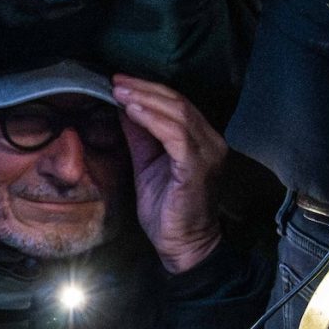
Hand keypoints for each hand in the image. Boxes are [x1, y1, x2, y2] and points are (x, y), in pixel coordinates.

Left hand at [115, 76, 226, 272]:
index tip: (121, 82)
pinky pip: (176, 135)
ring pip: (178, 113)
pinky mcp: (198, 167)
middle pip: (178, 102)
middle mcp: (211, 141)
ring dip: (146, 100)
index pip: (177, 103)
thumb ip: (141, 137)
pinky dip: (153, 120)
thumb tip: (125, 108)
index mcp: (202, 139)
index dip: (149, 89)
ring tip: (121, 92)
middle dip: (144, 89)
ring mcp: (208, 153)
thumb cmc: (168, 210)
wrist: (184, 247)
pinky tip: (134, 111)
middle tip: (117, 81)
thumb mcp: (148, 166)